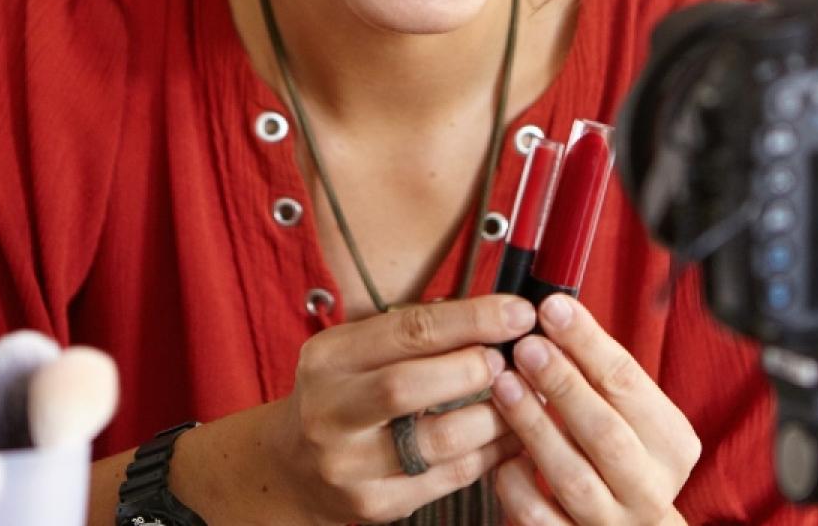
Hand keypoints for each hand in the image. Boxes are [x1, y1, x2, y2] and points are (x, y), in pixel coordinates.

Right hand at [265, 294, 534, 523]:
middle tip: (513, 362)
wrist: (295, 469)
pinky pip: (449, 477)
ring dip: (493, 417)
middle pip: (409, 386)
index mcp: (329, 358)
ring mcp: (350, 464)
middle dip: (473, 368)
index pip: (406, 331)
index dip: (471, 319)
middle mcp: (331, 411)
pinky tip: (509, 436)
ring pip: (438, 440)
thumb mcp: (358, 351)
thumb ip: (416, 333)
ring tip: (522, 399)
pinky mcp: (374, 504)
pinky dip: (490, 454)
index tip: (518, 313)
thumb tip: (493, 314)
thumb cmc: (343, 396)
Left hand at [489, 294, 700, 524]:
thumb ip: (599, 374)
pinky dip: (517, 483)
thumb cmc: (622, 458)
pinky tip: (502, 454)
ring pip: (571, 477)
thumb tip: (553, 314)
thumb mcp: (630, 414)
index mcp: (671, 445)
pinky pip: (538, 516)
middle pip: (606, 433)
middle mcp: (649, 488)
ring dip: (534, 426)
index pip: (631, 385)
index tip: (553, 309)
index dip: (588, 343)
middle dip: (562, 384)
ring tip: (504, 385)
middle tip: (526, 346)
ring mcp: (612, 523)